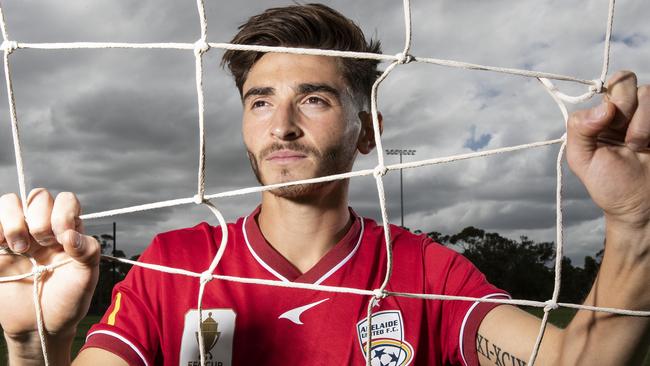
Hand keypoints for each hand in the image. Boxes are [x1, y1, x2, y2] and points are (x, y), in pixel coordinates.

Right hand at [0, 189, 99, 351]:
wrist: (39, 324)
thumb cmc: (67, 299)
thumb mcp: (86, 278)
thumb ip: (88, 252)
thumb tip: (71, 235)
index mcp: (68, 230)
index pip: (66, 200)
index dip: (63, 213)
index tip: (62, 240)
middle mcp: (44, 227)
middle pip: (38, 196)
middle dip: (40, 220)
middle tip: (41, 246)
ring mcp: (18, 234)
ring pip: (10, 201)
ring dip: (14, 221)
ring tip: (19, 248)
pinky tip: (2, 247)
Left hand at [567, 70, 649, 229]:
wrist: (642, 207)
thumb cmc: (611, 185)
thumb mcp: (582, 160)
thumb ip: (580, 129)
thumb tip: (604, 107)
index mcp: (605, 116)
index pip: (611, 85)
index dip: (611, 99)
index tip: (608, 124)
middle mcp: (630, 112)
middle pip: (629, 82)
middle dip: (626, 108)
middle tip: (625, 137)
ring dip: (643, 123)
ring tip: (638, 147)